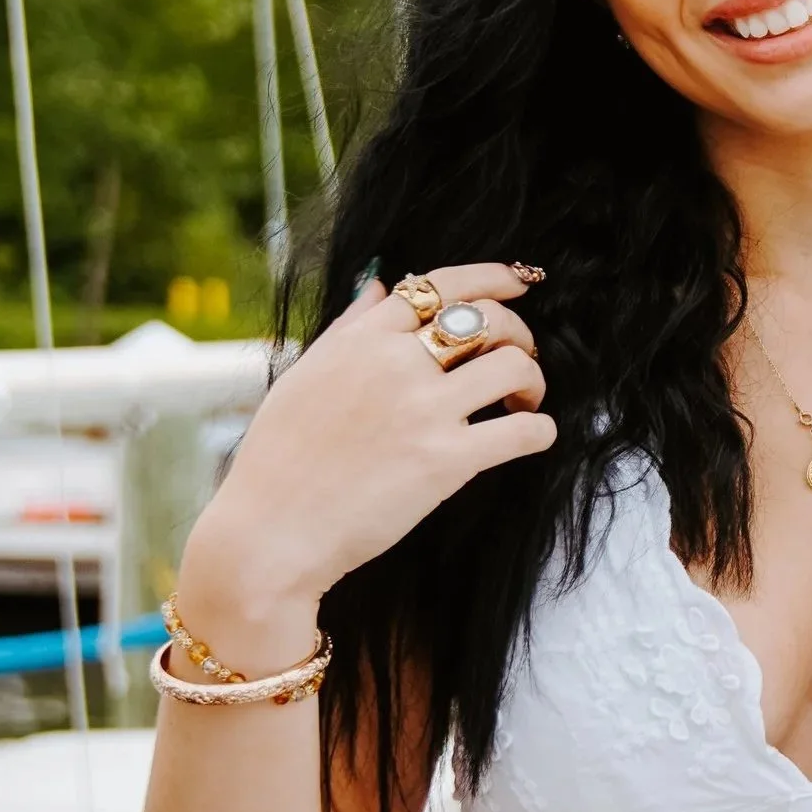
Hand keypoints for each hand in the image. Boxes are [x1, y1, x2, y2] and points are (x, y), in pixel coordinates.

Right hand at [175, 263, 554, 671]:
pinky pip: (521, 431)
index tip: (519, 283)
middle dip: (519, 333)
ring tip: (524, 401)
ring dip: (532, 380)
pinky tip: (534, 436)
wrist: (270, 533)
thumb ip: (347, 329)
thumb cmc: (278, 461)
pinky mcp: (446, 461)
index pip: (439, 285)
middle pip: (488, 319)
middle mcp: (396, 364)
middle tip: (520, 358)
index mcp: (362, 340)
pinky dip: (540, 430)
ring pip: (513, 365)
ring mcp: (424, 410)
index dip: (491, 278)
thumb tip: (379, 285)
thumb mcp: (303, 377)